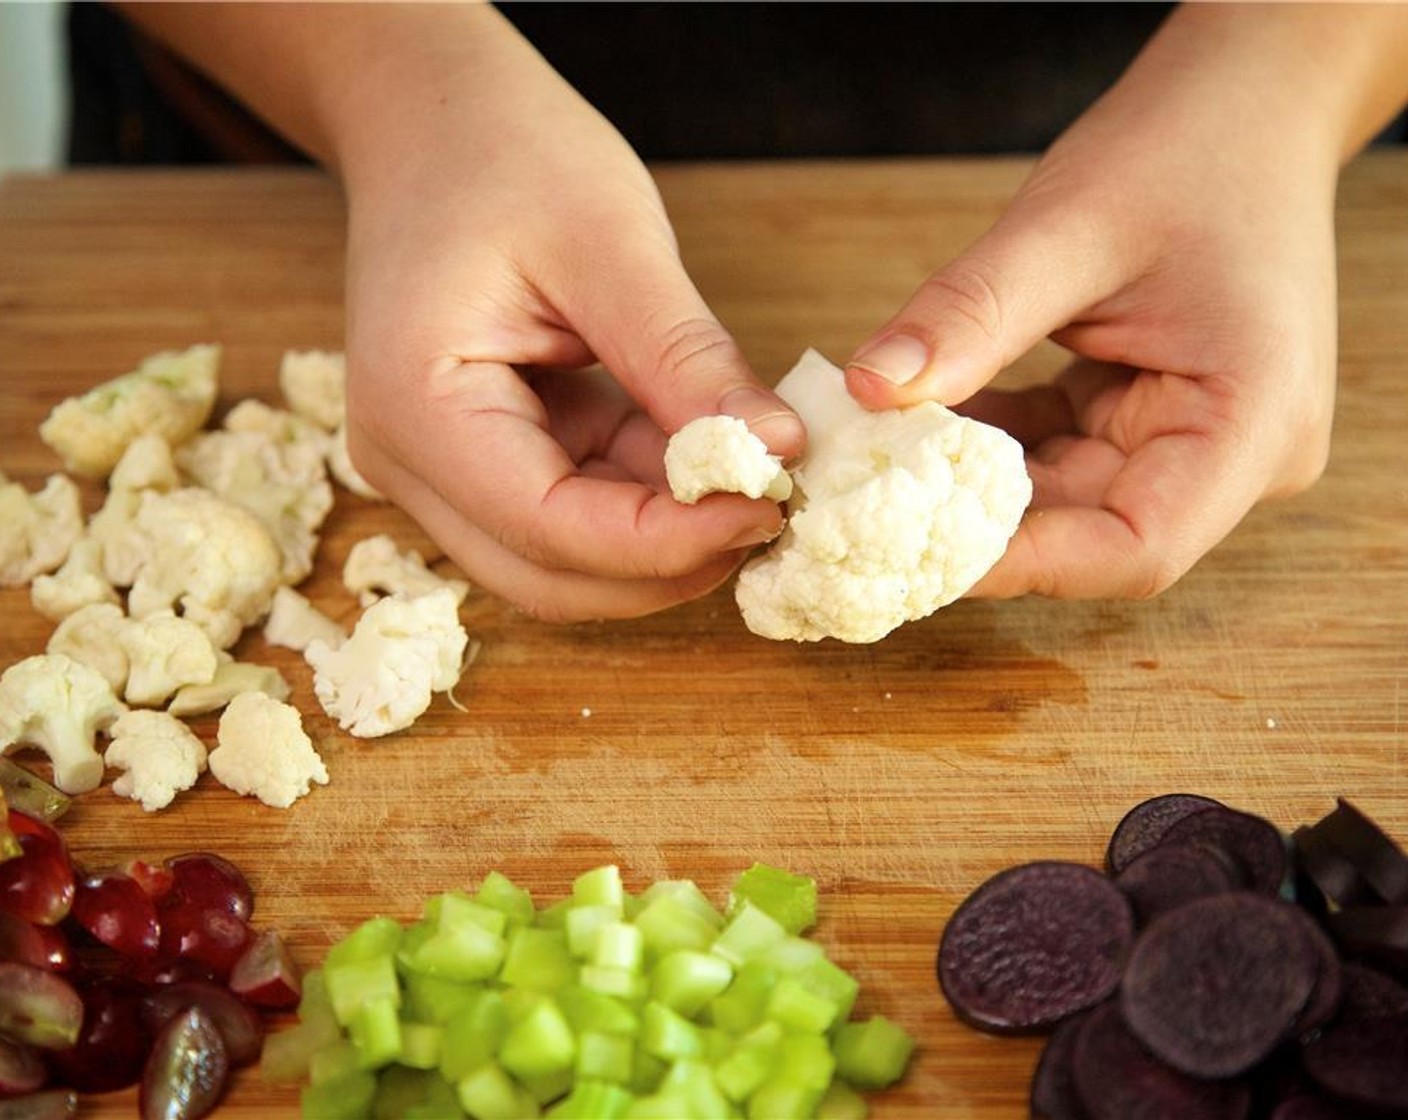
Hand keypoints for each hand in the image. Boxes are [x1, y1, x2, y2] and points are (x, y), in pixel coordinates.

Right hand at [337, 9, 801, 621]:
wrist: (432, 120)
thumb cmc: (504, 155)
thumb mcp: (610, 245)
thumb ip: (686, 361)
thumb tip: (777, 453)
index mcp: (418, 407)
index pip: (550, 528)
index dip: (668, 541)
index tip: (768, 509)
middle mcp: (408, 463)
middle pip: (549, 577)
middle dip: (667, 562)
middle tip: (769, 511)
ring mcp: (437, 471)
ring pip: (562, 561)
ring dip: (660, 537)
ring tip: (743, 473)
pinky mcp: (479, 461)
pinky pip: (569, 514)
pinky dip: (642, 499)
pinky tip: (697, 450)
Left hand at [843, 10, 1346, 599]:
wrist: (1244, 102)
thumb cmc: (1189, 148)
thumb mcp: (1070, 227)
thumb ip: (972, 316)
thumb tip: (872, 388)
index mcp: (1251, 423)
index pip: (1138, 546)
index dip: (1023, 562)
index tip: (914, 546)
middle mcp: (1232, 454)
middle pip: (1092, 534)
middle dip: (977, 523)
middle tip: (869, 510)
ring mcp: (1189, 440)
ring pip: (1063, 501)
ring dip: (971, 484)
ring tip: (880, 462)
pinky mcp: (1148, 419)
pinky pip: (1055, 455)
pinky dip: (987, 444)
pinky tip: (922, 419)